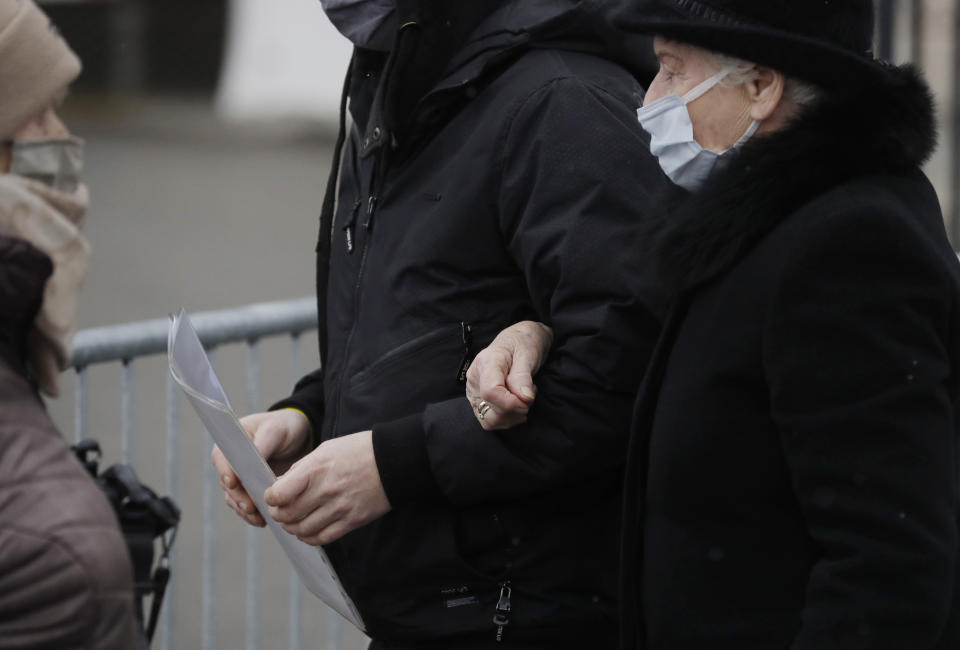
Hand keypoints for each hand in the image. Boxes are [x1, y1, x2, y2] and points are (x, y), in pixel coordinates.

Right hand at [212, 409, 311, 526]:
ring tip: (259, 518)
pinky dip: (253, 515)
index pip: (221, 458)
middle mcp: (230, 462)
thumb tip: (249, 461)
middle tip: (250, 507)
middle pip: (227, 483)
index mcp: (231, 442)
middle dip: (238, 496)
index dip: (226, 472)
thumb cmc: (284, 427)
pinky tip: (263, 520)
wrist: (299, 438)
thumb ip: (262, 444)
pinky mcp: (250, 491)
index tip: (233, 483)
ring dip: (245, 509)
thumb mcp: (275, 430)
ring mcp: (240, 478)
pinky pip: (246, 506)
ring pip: (235, 498)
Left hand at [264, 430, 390, 545]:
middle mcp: (325, 491)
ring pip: (303, 530)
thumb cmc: (358, 451)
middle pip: (288, 515)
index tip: (272, 497)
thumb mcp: (325, 449)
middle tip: (279, 511)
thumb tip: (282, 485)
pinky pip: (323, 538)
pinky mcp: (352, 521)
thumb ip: (302, 468)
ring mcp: (339, 508)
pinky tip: (308, 531)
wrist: (392, 461)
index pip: (278, 494)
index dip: (270, 498)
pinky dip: (310, 538)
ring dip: (292, 528)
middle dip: (278, 515)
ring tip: (293, 522)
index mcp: (315, 469)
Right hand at [466, 320, 552, 429]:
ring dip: (512, 417)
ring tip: (523, 398)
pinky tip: (516, 404)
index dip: (512, 403)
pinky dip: (507, 419)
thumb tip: (524, 399)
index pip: (491, 392)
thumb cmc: (523, 343)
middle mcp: (475, 378)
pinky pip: (490, 421)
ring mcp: (474, 391)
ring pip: (489, 420)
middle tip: (529, 396)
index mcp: (486, 362)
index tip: (528, 399)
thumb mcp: (528, 354)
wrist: (519, 340)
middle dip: (515, 411)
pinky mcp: (478, 400)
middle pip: (489, 411)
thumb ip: (523, 377)